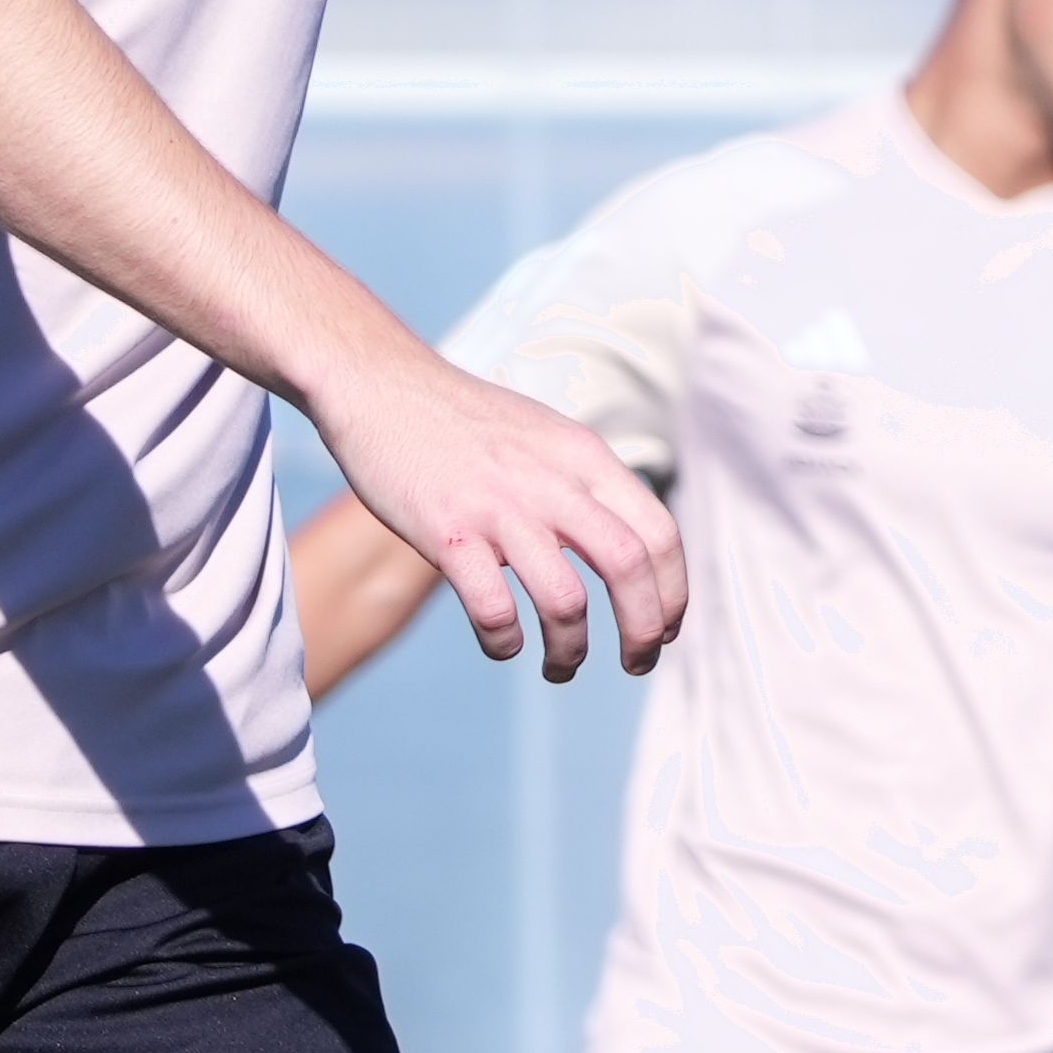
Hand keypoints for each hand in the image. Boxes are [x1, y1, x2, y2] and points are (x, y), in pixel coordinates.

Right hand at [325, 350, 680, 679]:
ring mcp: (498, 506)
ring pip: (565, 601)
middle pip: (629, 567)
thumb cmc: (464, 421)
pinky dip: (504, 641)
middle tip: (636, 664)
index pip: (659, 533)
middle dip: (644, 630)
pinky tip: (501, 645)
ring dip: (572, 651)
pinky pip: (493, 609)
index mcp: (584, 458)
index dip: (673, 592)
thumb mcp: (546, 436)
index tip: (665, 628)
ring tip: (562, 669)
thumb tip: (629, 548)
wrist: (380, 384)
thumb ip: (587, 484)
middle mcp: (551, 481)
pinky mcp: (447, 532)